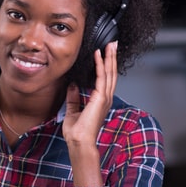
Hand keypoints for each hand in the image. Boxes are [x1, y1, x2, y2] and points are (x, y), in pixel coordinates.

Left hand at [63, 40, 117, 156]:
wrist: (79, 142)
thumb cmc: (76, 132)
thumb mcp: (72, 111)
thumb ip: (73, 97)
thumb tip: (72, 85)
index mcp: (100, 101)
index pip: (105, 79)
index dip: (106, 65)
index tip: (105, 53)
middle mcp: (105, 98)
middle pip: (111, 73)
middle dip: (112, 58)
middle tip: (113, 44)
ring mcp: (104, 98)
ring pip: (109, 73)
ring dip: (109, 58)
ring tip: (110, 45)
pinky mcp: (100, 98)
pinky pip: (101, 78)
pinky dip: (100, 65)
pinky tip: (99, 55)